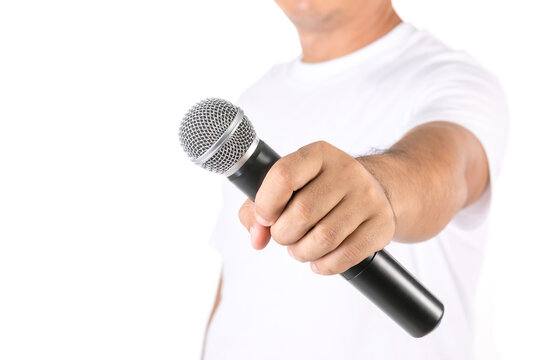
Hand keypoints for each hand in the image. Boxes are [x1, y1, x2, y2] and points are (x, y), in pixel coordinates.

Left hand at [238, 141, 395, 274]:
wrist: (376, 189)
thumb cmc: (321, 190)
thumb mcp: (289, 185)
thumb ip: (257, 209)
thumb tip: (257, 237)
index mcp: (317, 154)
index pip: (283, 176)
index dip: (266, 204)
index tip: (266, 217)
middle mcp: (345, 171)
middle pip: (302, 213)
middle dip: (283, 234)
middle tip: (285, 236)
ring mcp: (367, 197)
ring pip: (324, 239)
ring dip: (302, 252)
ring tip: (300, 249)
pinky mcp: (382, 225)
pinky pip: (347, 255)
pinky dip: (325, 265)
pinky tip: (319, 259)